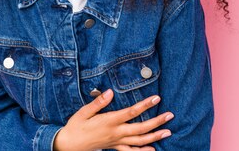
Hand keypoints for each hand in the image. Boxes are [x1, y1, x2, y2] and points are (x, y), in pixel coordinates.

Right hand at [53, 88, 173, 150]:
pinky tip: (153, 149)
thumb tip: (109, 92)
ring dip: (155, 136)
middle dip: (157, 122)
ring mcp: (116, 141)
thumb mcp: (83, 112)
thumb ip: (98, 103)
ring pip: (139, 141)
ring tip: (168, 132)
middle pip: (140, 128)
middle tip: (170, 115)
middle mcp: (116, 132)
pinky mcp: (114, 147)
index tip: (156, 98)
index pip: (131, 112)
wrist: (69, 145)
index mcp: (110, 121)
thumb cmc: (76, 126)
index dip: (145, 105)